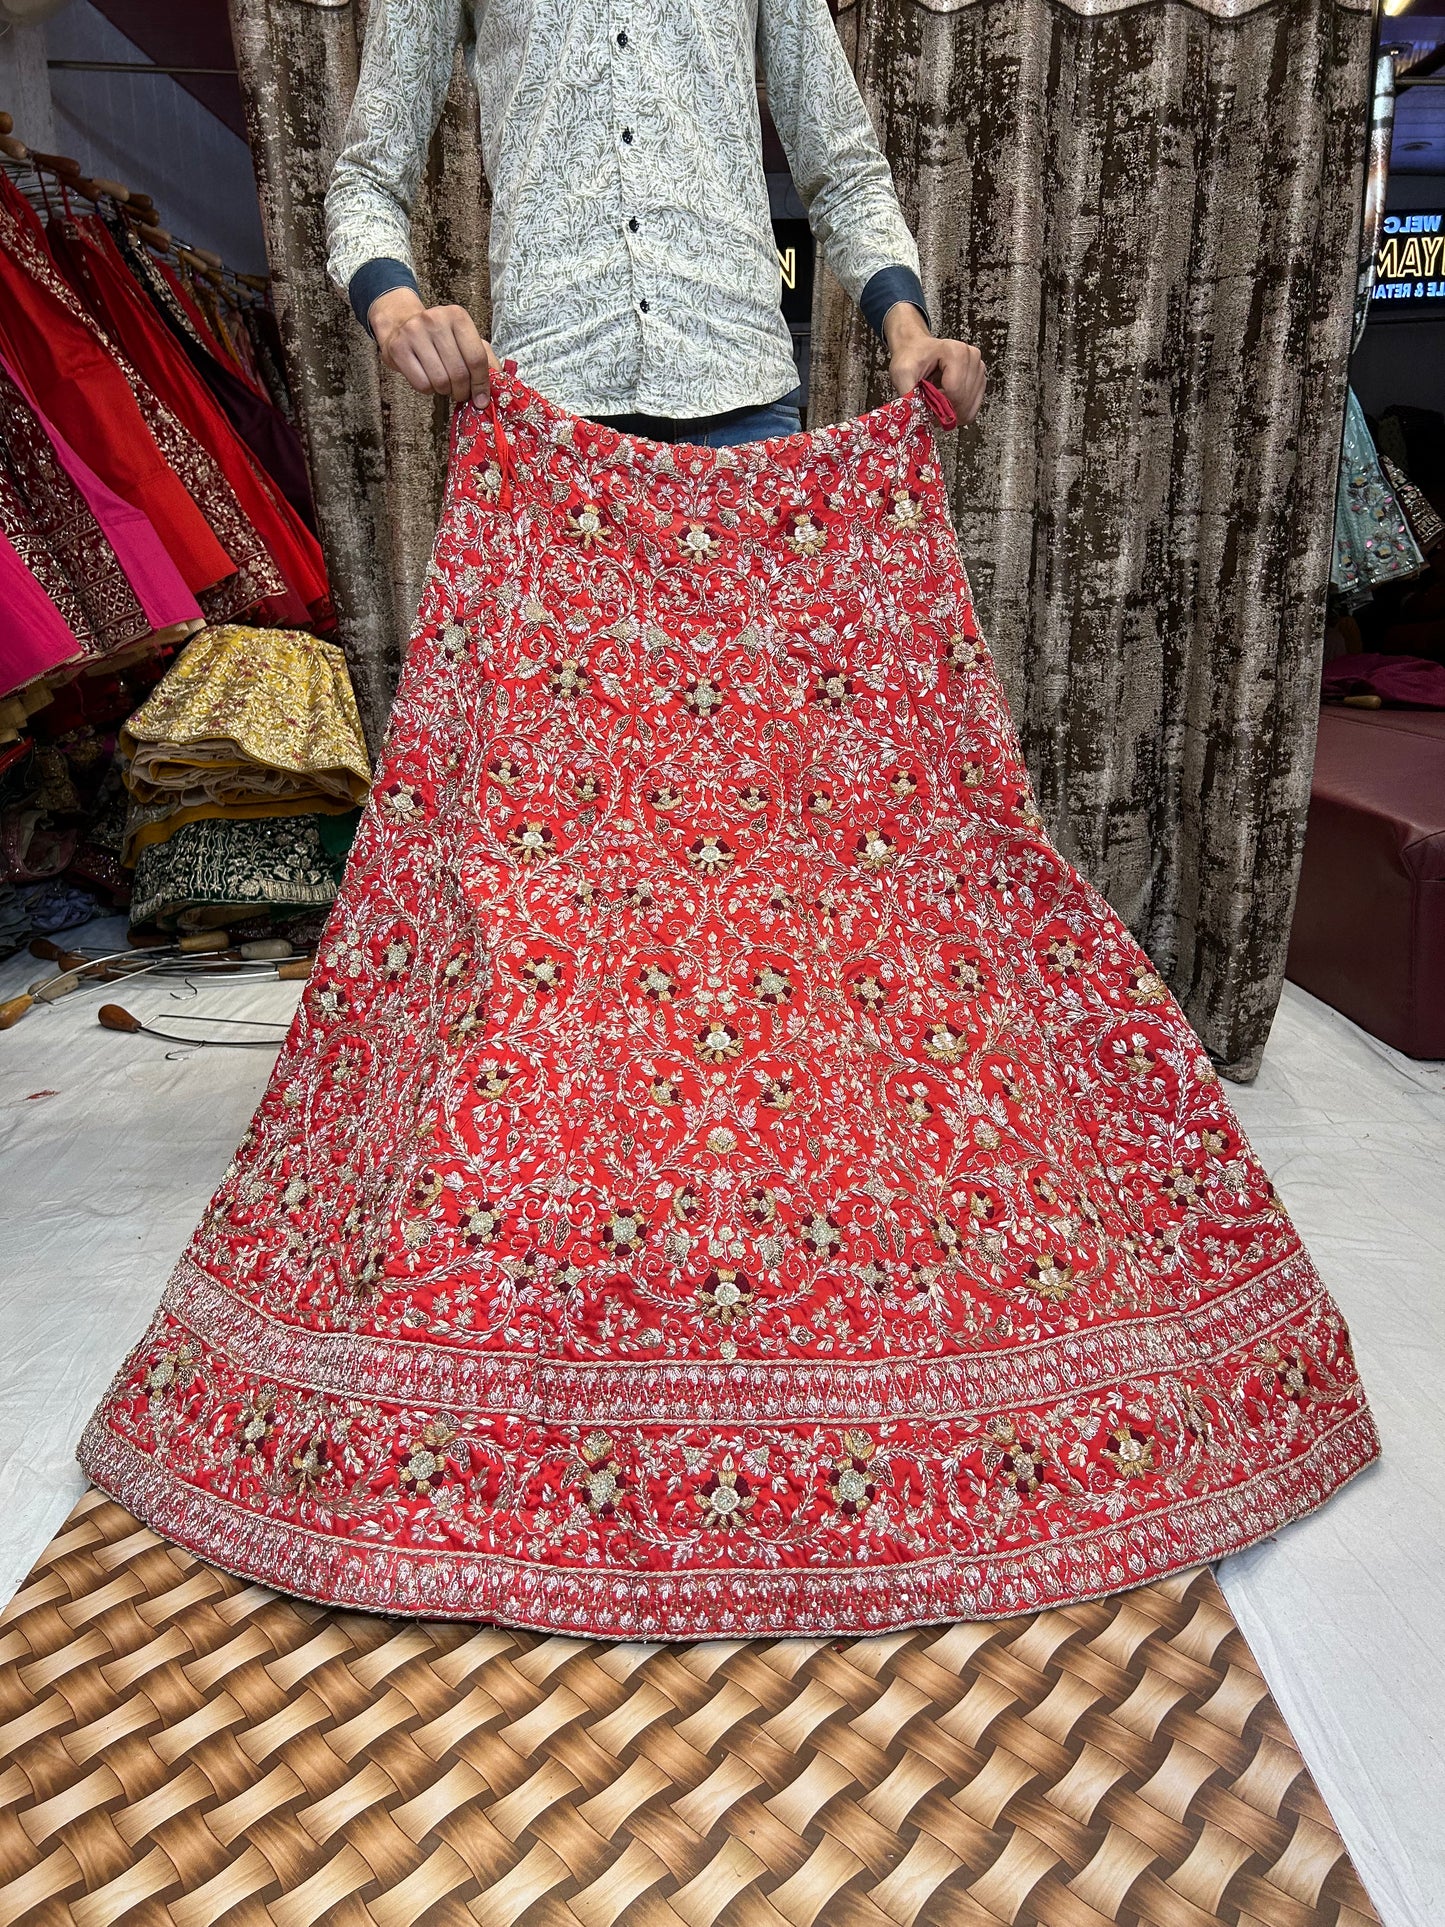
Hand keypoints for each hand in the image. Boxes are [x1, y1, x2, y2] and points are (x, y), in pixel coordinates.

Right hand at [369, 287, 497, 402]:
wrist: (400, 323)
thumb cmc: (439, 336)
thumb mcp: (465, 339)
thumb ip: (485, 358)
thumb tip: (500, 383)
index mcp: (457, 316)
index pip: (476, 358)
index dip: (481, 384)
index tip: (482, 400)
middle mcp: (435, 320)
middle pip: (459, 373)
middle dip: (463, 391)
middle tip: (461, 393)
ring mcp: (414, 333)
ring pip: (440, 381)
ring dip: (445, 391)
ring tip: (444, 384)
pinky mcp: (398, 348)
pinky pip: (422, 384)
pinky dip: (428, 390)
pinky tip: (428, 379)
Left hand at [883, 304, 985, 425]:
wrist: (916, 348)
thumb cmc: (910, 358)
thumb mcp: (902, 374)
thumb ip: (909, 397)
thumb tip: (919, 422)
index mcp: (956, 352)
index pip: (955, 391)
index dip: (938, 405)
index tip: (924, 400)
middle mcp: (972, 357)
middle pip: (964, 401)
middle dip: (944, 411)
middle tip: (928, 404)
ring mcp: (979, 369)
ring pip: (969, 408)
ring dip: (951, 413)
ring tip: (935, 399)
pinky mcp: (980, 381)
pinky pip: (972, 410)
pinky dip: (957, 413)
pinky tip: (945, 402)